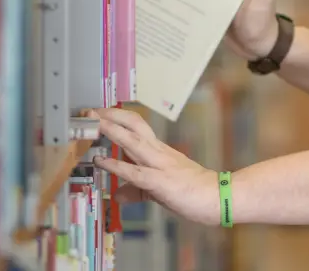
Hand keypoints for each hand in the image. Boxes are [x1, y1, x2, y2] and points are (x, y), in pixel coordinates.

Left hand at [89, 108, 218, 225]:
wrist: (218, 196)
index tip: (98, 113)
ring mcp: (160, 164)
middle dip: (111, 116)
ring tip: (93, 124)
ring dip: (111, 131)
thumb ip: (136, 189)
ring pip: (133, 141)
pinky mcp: (160, 182)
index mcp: (159, 150)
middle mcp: (158, 152)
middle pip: (133, 124)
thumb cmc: (193, 191)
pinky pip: (135, 172)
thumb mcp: (159, 188)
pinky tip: (102, 161)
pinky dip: (116, 165)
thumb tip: (117, 194)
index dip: (116, 117)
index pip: (136, 125)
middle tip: (90, 111)